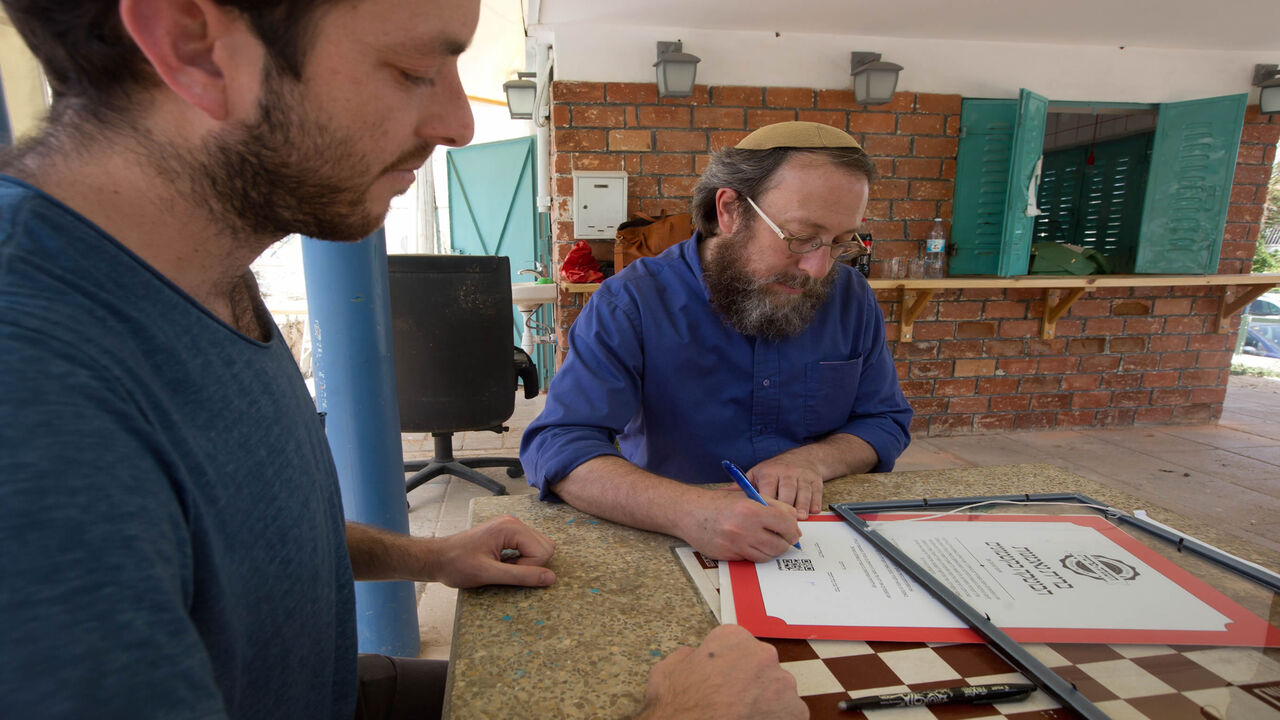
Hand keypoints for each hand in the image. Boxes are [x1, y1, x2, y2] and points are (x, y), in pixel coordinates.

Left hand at [425, 515, 555, 588]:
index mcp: (511, 527)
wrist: (437, 558)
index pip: (543, 551)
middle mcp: (514, 522)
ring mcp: (511, 526)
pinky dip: (522, 558)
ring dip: (527, 562)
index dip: (528, 568)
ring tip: (504, 566)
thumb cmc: (457, 565)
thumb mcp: (489, 574)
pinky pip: (529, 546)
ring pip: (540, 547)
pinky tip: (504, 562)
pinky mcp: (508, 532)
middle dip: (530, 564)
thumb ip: (521, 576)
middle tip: (505, 569)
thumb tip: (550, 578)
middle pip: (545, 546)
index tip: (505, 572)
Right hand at [635, 625, 806, 719]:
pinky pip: (789, 713)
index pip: (737, 644)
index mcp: (732, 638)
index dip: (727, 664)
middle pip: (760, 664)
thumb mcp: (667, 670)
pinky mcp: (795, 712)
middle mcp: (761, 654)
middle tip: (731, 701)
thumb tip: (693, 657)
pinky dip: (775, 719)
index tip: (721, 678)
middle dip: (749, 681)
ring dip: (764, 700)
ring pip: (777, 689)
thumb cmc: (678, 707)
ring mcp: (781, 683)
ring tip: (742, 716)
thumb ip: (688, 657)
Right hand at [679, 489, 800, 560]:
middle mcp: (744, 528)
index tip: (793, 531)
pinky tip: (749, 544)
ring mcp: (735, 544)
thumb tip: (794, 519)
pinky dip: (754, 553)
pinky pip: (751, 559)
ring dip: (770, 550)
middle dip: (784, 543)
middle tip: (782, 538)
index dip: (793, 529)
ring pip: (767, 555)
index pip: (786, 523)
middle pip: (779, 545)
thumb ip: (773, 505)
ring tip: (765, 540)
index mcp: (751, 509)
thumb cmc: (719, 503)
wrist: (690, 512)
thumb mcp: (747, 496)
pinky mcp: (728, 555)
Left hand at [748, 456, 823, 518]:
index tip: (763, 520)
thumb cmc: (776, 470)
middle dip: (785, 510)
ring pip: (803, 494)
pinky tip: (811, 513)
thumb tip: (721, 494)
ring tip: (799, 519)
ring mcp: (802, 476)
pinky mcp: (816, 481)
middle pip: (787, 493)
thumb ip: (742, 486)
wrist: (803, 457)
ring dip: (802, 507)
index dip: (766, 506)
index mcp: (769, 472)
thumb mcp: (757, 473)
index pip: (767, 490)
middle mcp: (787, 473)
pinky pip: (816, 494)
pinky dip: (814, 504)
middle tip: (782, 525)